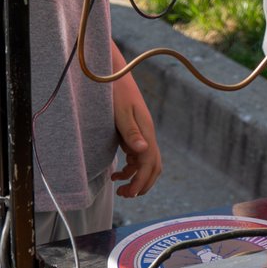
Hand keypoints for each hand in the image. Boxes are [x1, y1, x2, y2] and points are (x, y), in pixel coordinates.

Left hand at [110, 51, 161, 197]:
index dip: (141, 182)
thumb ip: (131, 132)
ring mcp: (141, 133)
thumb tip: (142, 152)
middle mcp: (147, 134)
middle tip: (125, 194)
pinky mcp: (134, 132)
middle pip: (154, 166)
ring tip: (119, 188)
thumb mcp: (120, 112)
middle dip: (143, 184)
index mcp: (146, 131)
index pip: (149, 163)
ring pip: (147, 163)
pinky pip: (137, 156)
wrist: (112, 72)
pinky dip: (130, 168)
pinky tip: (117, 172)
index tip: (129, 194)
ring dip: (136, 178)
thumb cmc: (114, 90)